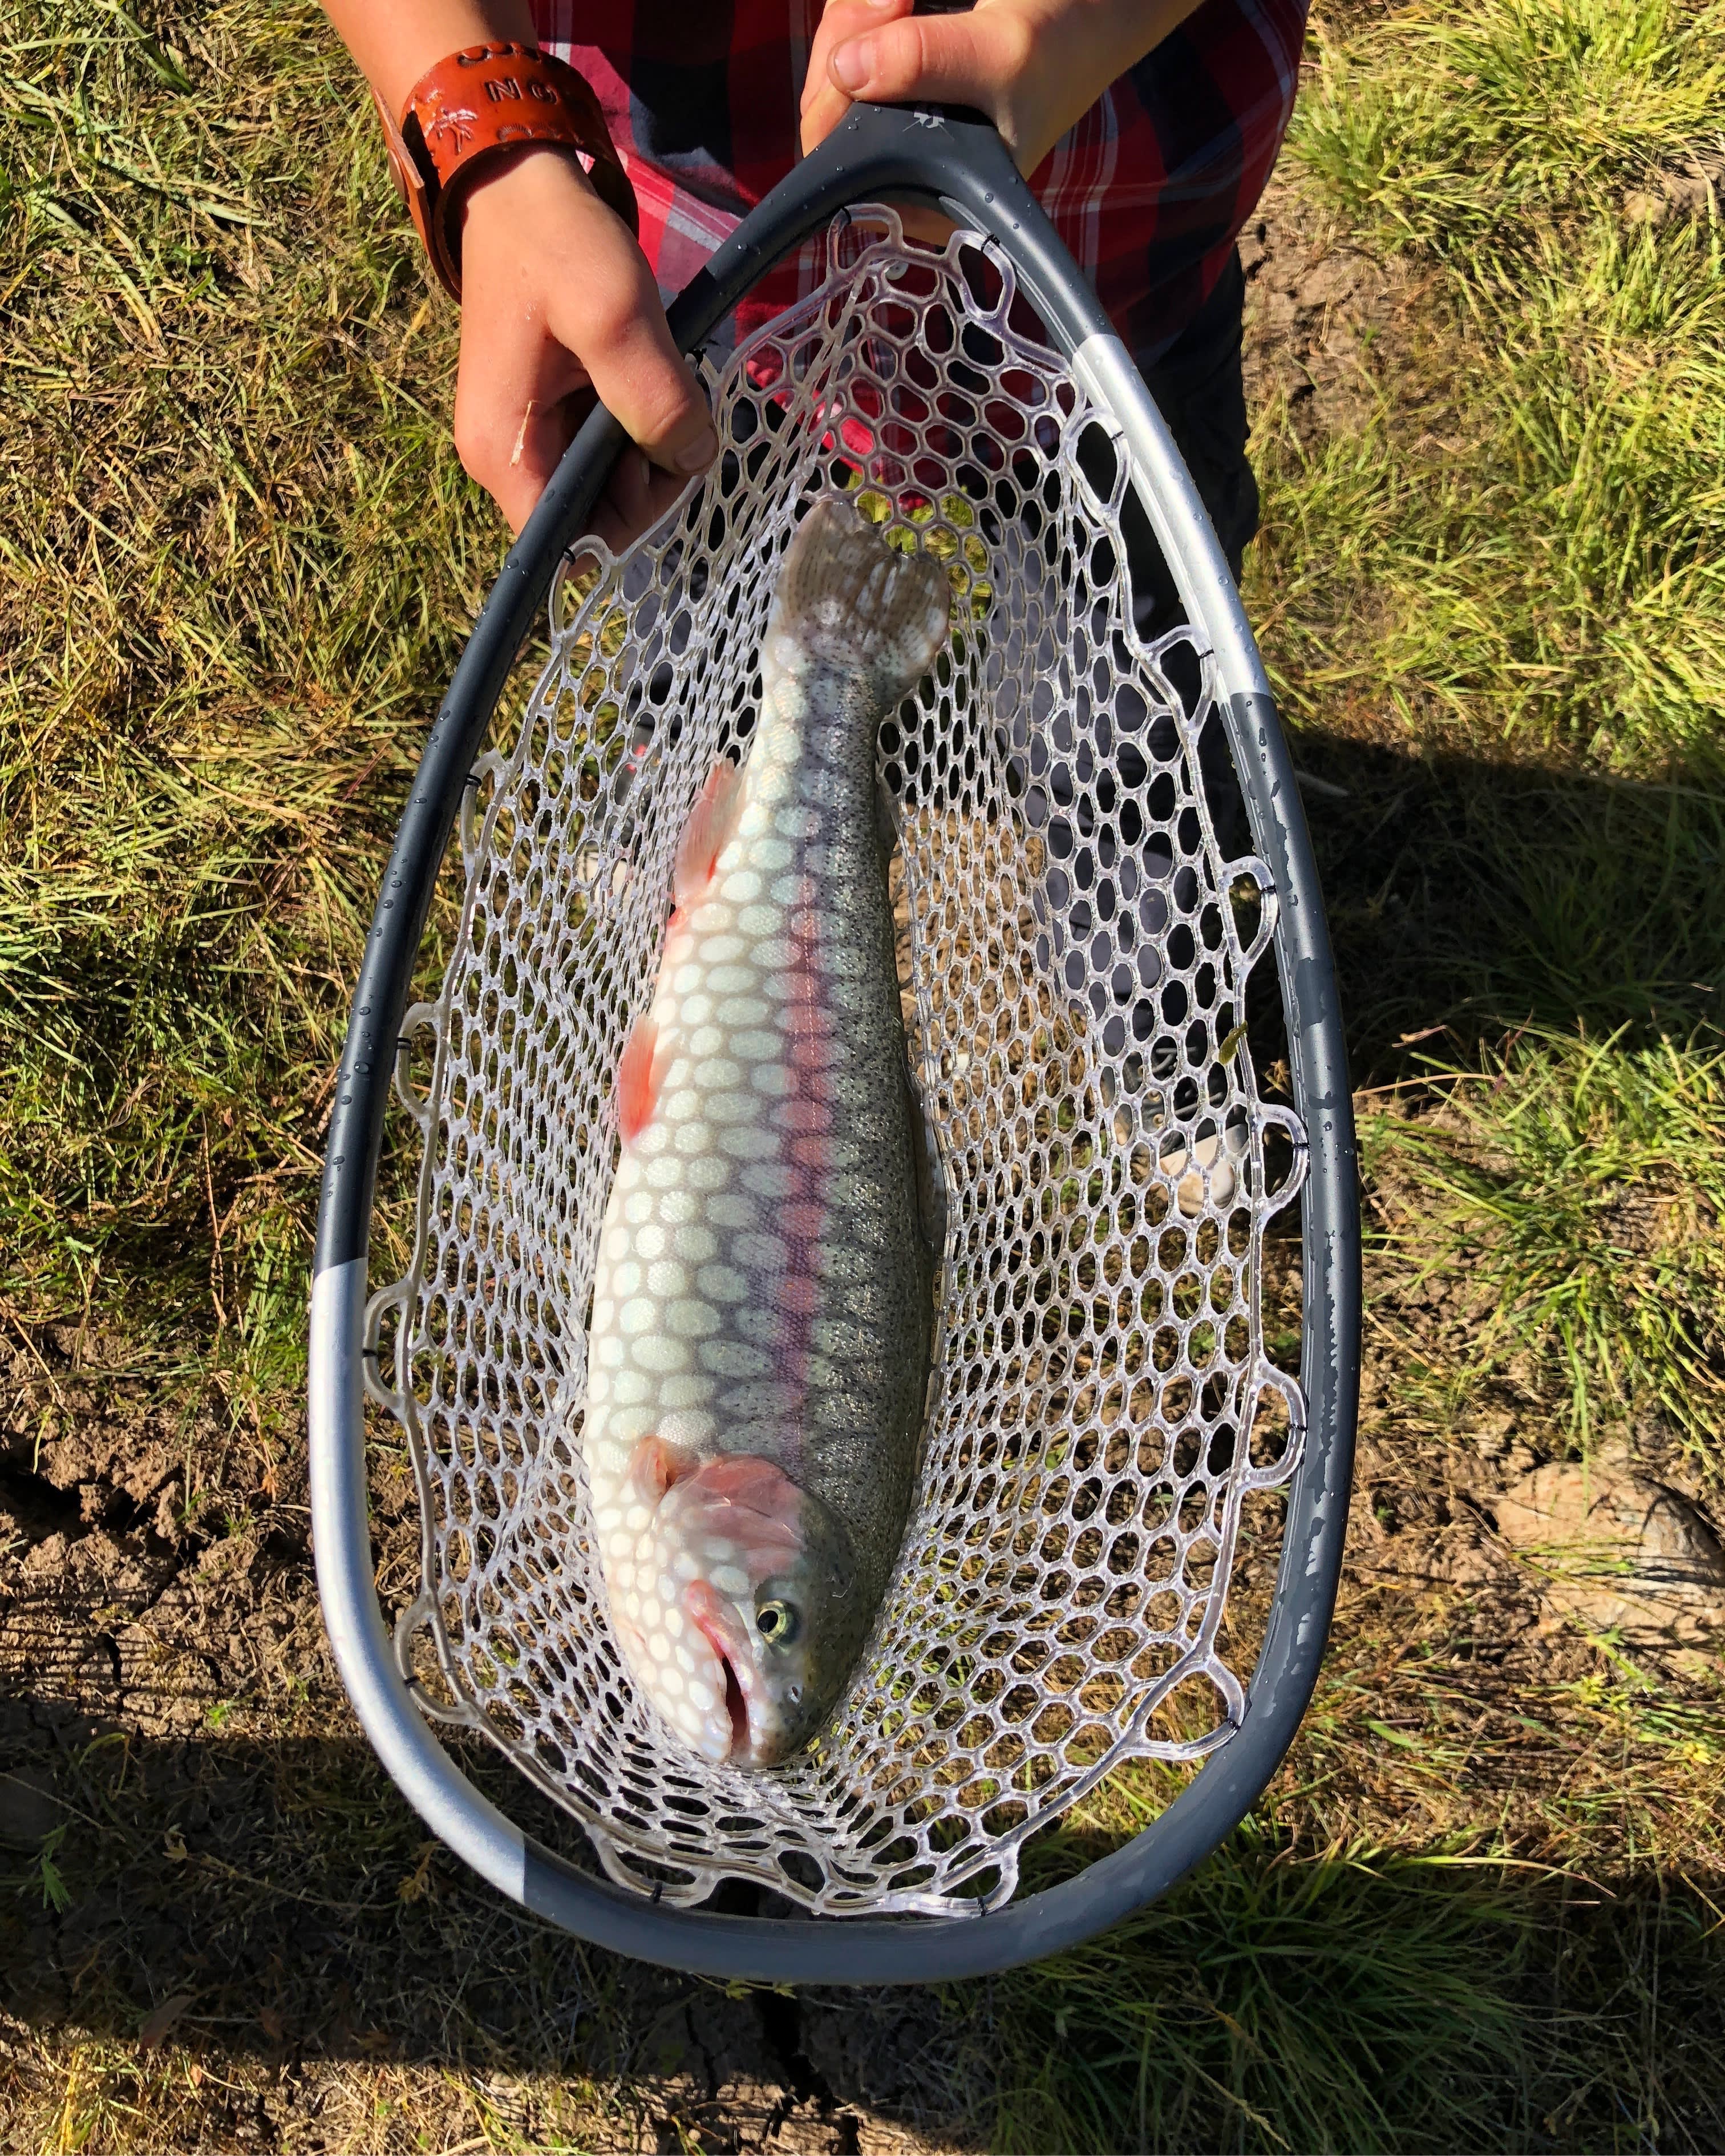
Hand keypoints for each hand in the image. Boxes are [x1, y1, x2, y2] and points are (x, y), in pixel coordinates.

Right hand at [454, 145, 717, 540]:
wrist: (519, 187)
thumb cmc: (556, 245)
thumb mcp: (615, 314)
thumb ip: (656, 398)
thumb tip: (693, 458)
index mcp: (504, 453)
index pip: (569, 549)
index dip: (628, 523)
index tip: (660, 460)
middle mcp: (507, 459)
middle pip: (593, 524)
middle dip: (648, 485)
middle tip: (678, 414)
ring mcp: (527, 438)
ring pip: (605, 490)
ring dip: (649, 454)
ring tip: (664, 386)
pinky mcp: (550, 415)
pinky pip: (603, 453)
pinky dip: (638, 430)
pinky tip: (650, 382)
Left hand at [801, 0, 1195, 176]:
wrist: (1092, 5)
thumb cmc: (1063, 39)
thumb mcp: (1000, 50)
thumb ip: (927, 62)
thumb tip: (848, 70)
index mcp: (939, 198)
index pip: (844, 172)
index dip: (836, 102)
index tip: (877, 34)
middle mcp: (912, 169)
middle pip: (826, 111)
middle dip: (849, 40)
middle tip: (894, 0)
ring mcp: (902, 123)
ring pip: (834, 66)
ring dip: (859, 15)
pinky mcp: (898, 79)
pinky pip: (851, 39)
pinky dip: (866, 9)